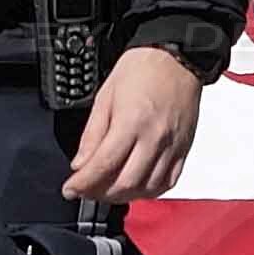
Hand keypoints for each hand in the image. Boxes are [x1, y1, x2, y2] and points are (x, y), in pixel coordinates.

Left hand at [63, 46, 206, 206]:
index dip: (83, 184)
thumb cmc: (142, 69)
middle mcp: (154, 138)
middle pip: (125, 184)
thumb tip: (80, 163)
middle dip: (100, 194)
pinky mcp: (183, 150)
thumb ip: (92, 133)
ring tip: (107, 190)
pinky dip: (149, 191)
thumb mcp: (106, 95)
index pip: (103, 165)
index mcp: (131, 122)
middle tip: (85, 190)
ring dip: (123, 197)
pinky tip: (135, 187)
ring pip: (147, 189)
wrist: (177, 57)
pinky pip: (168, 182)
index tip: (70, 189)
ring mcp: (172, 146)